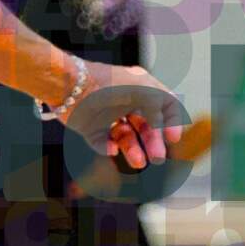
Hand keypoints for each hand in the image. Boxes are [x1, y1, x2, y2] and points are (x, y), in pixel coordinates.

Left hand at [61, 63, 186, 169]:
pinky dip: (108, 148)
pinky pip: (102, 144)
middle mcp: (125, 103)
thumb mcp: (143, 90)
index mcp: (141, 89)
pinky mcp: (90, 129)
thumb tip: (161, 125)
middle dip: (152, 143)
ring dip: (133, 150)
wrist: (71, 87)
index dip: (171, 122)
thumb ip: (158, 105)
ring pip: (125, 138)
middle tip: (158, 158)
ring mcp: (107, 117)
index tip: (173, 138)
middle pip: (145, 127)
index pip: (164, 106)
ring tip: (138, 163)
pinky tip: (112, 149)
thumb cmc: (108, 83)